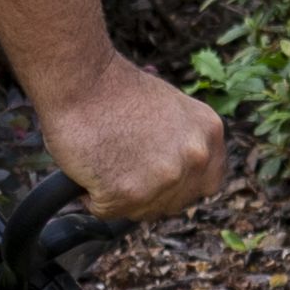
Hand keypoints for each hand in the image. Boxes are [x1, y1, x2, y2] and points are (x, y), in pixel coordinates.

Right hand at [36, 59, 226, 221]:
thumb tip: (177, 178)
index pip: (207, 183)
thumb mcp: (170, 109)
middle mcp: (196, 157)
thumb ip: (182, 144)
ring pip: (141, 211)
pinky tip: (88, 167)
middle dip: (147, 192)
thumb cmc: (113, 89)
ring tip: (104, 158)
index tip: (157, 176)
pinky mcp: (129, 193)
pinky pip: (106, 210)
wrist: (80, 77)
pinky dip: (91, 196)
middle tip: (120, 164)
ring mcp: (165, 177)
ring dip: (118, 194)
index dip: (179, 184)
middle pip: (173, 203)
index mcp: (209, 132)